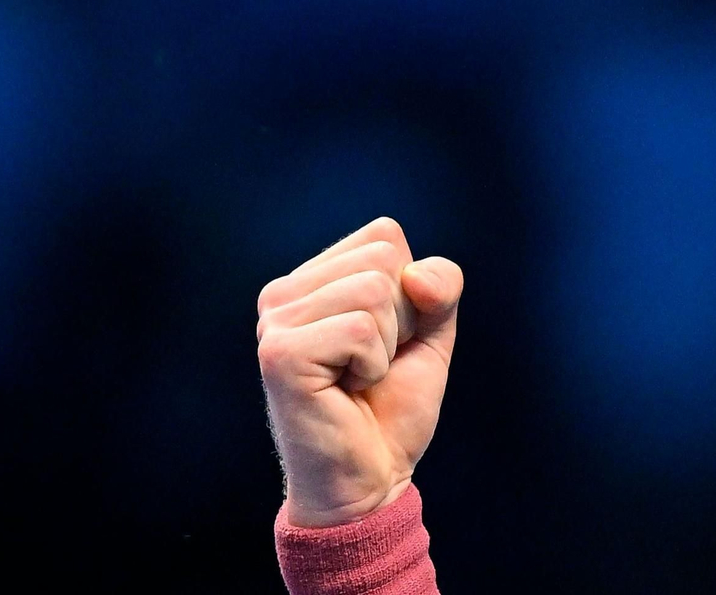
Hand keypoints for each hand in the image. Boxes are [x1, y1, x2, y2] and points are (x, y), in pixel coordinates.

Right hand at [256, 217, 462, 527]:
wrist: (370, 479)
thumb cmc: (392, 406)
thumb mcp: (430, 333)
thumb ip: (440, 286)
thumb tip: (416, 275)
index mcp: (312, 279)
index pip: (384, 236)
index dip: (411, 291)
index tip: (387, 339)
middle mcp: (283, 293)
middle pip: (383, 259)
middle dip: (402, 318)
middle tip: (372, 364)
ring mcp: (275, 321)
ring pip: (374, 291)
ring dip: (388, 346)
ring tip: (358, 378)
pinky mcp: (280, 353)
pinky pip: (360, 330)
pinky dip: (374, 365)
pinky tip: (347, 390)